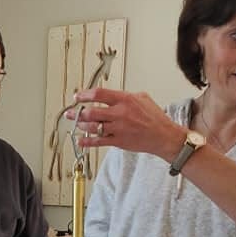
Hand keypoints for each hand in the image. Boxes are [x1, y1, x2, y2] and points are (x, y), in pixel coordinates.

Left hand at [68, 87, 184, 160]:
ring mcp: (118, 129)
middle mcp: (120, 114)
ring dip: (81, 125)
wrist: (164, 136)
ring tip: (75, 123)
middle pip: (92, 112)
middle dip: (78, 112)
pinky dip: (87, 141)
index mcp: (125, 100)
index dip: (84, 95)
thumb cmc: (155, 118)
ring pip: (93, 127)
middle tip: (71, 112)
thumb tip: (112, 95)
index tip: (77, 97)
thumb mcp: (142, 98)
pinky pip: (98, 142)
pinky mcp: (119, 142)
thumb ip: (125, 96)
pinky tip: (80, 139)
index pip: (99, 94)